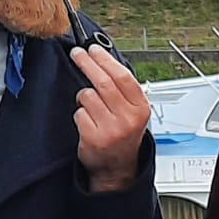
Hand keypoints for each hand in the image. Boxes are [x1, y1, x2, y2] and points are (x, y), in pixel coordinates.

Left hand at [71, 43, 151, 193]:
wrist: (117, 168)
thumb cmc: (123, 135)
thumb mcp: (134, 112)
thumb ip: (123, 89)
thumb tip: (103, 58)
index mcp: (140, 109)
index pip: (122, 77)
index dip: (105, 60)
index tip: (93, 49)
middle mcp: (128, 119)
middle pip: (103, 82)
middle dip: (87, 64)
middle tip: (77, 54)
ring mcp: (111, 130)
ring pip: (88, 96)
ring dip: (84, 97)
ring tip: (89, 105)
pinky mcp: (94, 138)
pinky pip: (79, 113)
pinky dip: (80, 114)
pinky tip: (88, 122)